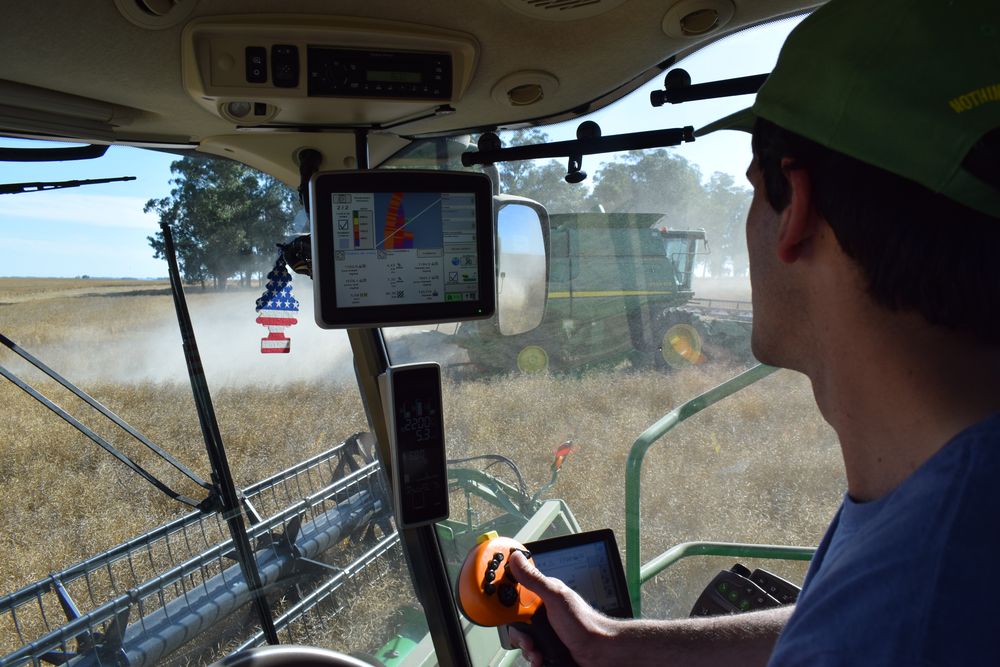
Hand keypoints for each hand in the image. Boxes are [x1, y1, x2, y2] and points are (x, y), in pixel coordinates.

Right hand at [506, 550, 618, 666]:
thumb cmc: (584, 622)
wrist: (598, 651)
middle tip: (528, 638)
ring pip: (521, 637)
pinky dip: (533, 656)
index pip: (514, 591)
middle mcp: (542, 610)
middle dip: (519, 633)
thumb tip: (517, 559)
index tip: (497, 606)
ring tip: (538, 650)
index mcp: (542, 593)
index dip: (504, 599)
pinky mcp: (546, 643)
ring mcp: (544, 627)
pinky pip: (530, 650)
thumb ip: (534, 579)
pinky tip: (541, 657)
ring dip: (527, 647)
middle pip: (514, 620)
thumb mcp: (555, 597)